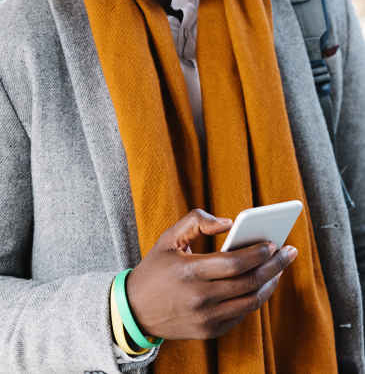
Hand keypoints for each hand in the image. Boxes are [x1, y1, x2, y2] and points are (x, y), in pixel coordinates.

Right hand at [126, 209, 296, 340]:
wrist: (134, 311)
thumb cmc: (155, 268)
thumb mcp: (169, 237)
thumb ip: (197, 220)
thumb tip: (229, 223)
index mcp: (190, 271)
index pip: (235, 263)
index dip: (258, 252)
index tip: (274, 242)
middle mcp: (200, 298)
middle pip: (249, 282)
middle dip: (274, 266)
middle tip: (289, 252)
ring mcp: (206, 318)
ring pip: (250, 301)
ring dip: (270, 284)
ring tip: (279, 268)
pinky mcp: (209, 332)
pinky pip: (241, 315)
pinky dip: (254, 298)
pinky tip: (262, 284)